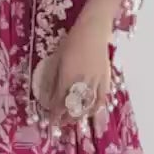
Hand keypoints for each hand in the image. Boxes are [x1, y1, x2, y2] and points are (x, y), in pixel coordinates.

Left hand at [44, 15, 113, 130]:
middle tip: (62, 123)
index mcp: (67, 76)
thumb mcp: (57, 58)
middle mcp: (81, 81)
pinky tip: (91, 112)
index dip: (55, 114)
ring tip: (74, 120)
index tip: (51, 121)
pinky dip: (95, 107)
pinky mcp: (105, 78)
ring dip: (80, 115)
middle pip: (74, 106)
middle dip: (67, 117)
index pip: (60, 101)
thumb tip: (48, 95)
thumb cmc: (72, 41)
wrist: (93, 31)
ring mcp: (95, 81)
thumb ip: (53, 78)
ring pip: (88, 105)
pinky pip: (101, 98)